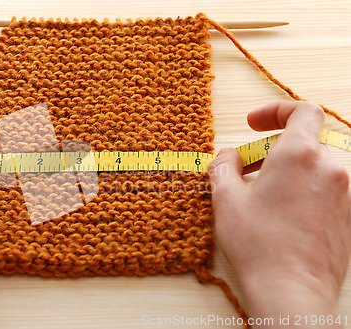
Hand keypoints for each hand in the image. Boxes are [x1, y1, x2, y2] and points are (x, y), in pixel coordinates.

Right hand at [209, 101, 350, 327]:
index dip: (276, 111)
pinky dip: (301, 190)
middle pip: (304, 142)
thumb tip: (228, 156)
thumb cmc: (258, 244)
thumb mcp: (226, 199)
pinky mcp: (348, 216)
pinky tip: (279, 214)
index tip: (254, 124)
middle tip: (246, 168)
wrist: (292, 292)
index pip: (303, 110)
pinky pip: (324, 190)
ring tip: (260, 196)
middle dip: (272, 149)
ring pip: (313, 167)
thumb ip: (224, 166)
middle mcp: (330, 168)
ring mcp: (344, 194)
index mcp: (299, 155)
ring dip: (286, 171)